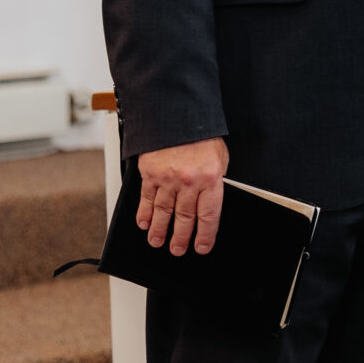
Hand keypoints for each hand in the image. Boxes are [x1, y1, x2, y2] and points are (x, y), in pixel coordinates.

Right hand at [137, 137, 228, 255]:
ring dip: (160, 230)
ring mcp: (167, 178)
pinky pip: (146, 198)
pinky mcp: (149, 172)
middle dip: (181, 238)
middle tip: (178, 250)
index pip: (208, 216)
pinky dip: (144, 213)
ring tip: (157, 242)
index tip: (201, 247)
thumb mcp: (220, 157)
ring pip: (163, 212)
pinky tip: (144, 223)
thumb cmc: (201, 133)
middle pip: (185, 218)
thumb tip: (209, 200)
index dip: (205, 235)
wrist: (178, 112)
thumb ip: (215, 180)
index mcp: (210, 178)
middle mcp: (188, 181)